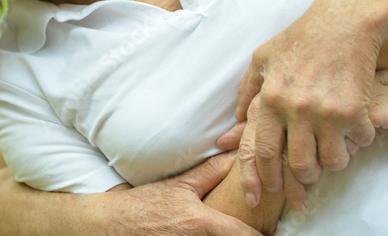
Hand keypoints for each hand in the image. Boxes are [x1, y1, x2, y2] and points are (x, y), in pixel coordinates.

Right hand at [105, 153, 261, 234]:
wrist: (115, 224)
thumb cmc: (146, 203)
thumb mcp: (179, 185)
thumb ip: (210, 173)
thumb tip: (236, 159)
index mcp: (200, 221)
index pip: (243, 235)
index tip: (272, 233)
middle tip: (261, 230)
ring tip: (235, 232)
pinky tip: (210, 235)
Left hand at [235, 0, 382, 204]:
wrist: (343, 21)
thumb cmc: (300, 39)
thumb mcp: (262, 58)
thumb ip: (247, 90)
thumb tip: (236, 119)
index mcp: (270, 98)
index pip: (262, 151)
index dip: (262, 178)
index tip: (264, 193)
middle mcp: (296, 109)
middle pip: (299, 166)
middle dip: (303, 177)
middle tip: (308, 172)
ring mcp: (327, 112)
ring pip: (331, 162)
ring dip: (333, 161)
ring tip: (333, 149)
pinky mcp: (355, 110)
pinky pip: (359, 144)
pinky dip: (358, 142)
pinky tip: (355, 127)